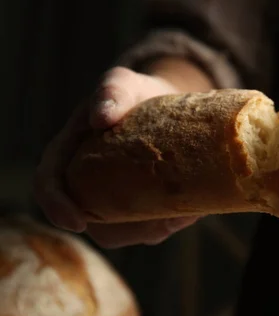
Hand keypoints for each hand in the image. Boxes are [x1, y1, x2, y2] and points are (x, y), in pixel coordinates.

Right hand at [34, 66, 199, 244]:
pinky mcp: (143, 208)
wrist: (171, 104)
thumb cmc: (139, 93)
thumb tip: (101, 118)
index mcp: (70, 153)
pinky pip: (152, 228)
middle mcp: (89, 182)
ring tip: (182, 213)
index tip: (77, 223)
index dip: (56, 206)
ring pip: (124, 231)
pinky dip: (172, 222)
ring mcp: (116, 199)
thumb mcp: (125, 84)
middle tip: (156, 224)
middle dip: (120, 228)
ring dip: (152, 229)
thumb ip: (112, 91)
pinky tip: (193, 209)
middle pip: (90, 221)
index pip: (49, 183)